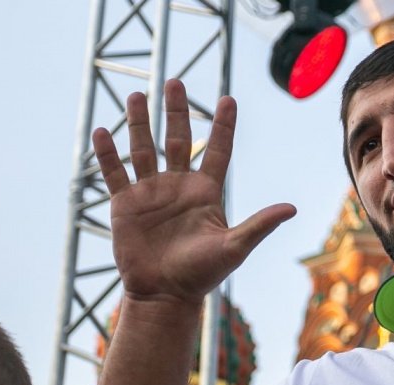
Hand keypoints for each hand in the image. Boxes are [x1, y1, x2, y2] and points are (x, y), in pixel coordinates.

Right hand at [92, 79, 295, 305]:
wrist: (165, 294)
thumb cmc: (203, 274)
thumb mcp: (234, 247)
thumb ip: (259, 224)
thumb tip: (292, 208)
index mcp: (206, 192)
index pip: (217, 150)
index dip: (223, 126)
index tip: (229, 99)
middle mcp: (178, 186)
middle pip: (177, 139)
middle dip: (176, 111)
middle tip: (175, 81)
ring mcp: (150, 193)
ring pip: (143, 149)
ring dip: (138, 123)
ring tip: (135, 95)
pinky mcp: (125, 204)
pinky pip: (115, 173)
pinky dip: (107, 154)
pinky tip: (101, 131)